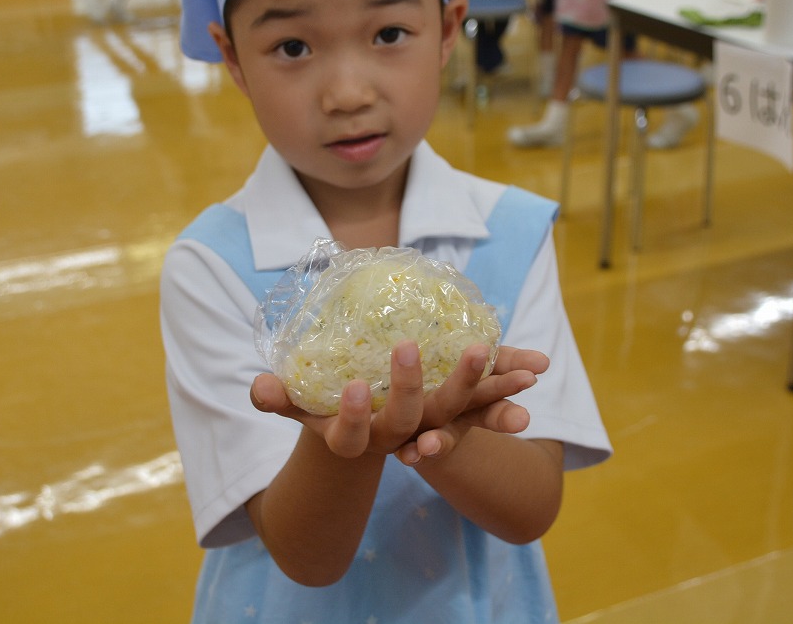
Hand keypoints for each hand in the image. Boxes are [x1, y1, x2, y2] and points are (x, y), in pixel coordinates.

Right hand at [250, 342, 547, 462]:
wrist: (368, 440)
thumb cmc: (329, 414)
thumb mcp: (303, 408)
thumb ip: (282, 400)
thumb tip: (256, 389)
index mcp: (366, 438)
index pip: (358, 434)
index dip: (357, 417)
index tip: (355, 391)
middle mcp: (405, 435)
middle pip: (429, 417)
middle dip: (451, 388)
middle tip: (469, 352)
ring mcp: (434, 423)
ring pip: (470, 412)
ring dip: (499, 394)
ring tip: (531, 376)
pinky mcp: (455, 410)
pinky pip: (486, 399)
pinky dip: (507, 379)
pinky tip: (536, 366)